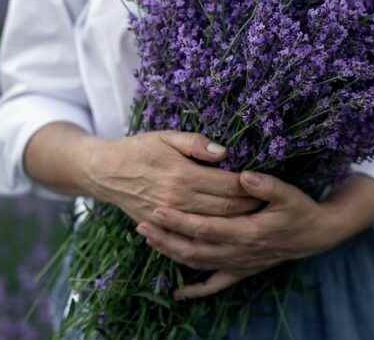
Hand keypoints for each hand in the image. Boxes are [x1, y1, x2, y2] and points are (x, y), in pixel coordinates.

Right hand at [81, 131, 262, 221]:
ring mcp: (169, 217)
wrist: (104, 172)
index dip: (250, 187)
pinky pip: (192, 237)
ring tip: (255, 219)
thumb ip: (196, 143)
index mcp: (183, 174)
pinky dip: (212, 236)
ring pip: (213, 225)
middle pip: (226, 208)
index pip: (228, 185)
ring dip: (236, 223)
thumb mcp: (166, 136)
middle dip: (249, 207)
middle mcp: (178, 199)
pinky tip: (227, 233)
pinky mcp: (161, 227)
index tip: (266, 185)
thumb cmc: (139, 149)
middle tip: (268, 205)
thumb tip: (224, 153)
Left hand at [137, 171, 350, 299]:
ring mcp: (239, 264)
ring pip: (199, 264)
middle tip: (141, 224)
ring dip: (172, 254)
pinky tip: (178, 293)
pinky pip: (215, 285)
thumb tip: (243, 176)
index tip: (156, 209)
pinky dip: (196, 290)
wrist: (317, 234)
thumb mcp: (288, 193)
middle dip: (165, 237)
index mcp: (247, 231)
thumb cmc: (300, 209)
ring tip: (150, 241)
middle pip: (194, 248)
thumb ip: (266, 185)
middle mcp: (239, 252)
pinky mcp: (243, 271)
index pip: (204, 227)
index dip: (178, 220)